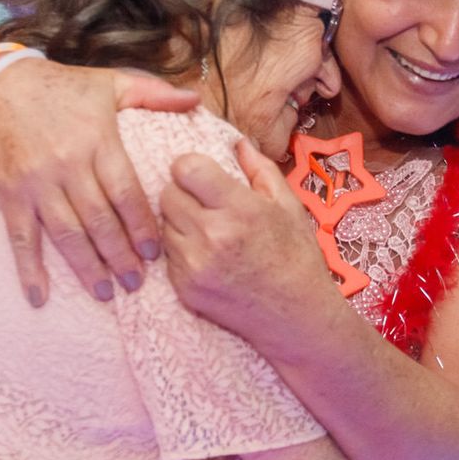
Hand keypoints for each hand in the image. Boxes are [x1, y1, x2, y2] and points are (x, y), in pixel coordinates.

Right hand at [0, 58, 199, 303]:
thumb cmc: (59, 87)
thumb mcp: (109, 83)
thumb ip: (154, 94)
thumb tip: (196, 99)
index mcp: (96, 140)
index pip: (125, 192)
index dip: (141, 225)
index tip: (155, 252)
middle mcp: (66, 164)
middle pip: (99, 220)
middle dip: (120, 255)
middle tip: (136, 283)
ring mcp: (35, 182)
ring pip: (66, 234)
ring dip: (86, 267)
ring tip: (105, 292)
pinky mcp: (8, 194)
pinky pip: (21, 238)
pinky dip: (29, 270)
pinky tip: (39, 297)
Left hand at [161, 139, 330, 344]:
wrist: (296, 317)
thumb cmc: (296, 257)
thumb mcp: (288, 206)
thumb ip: (260, 169)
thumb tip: (236, 142)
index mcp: (240, 209)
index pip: (184, 169)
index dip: (188, 166)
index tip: (199, 174)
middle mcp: (212, 236)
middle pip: (166, 194)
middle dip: (181, 193)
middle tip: (201, 202)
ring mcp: (194, 265)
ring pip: (162, 225)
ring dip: (177, 222)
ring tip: (205, 230)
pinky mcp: (184, 288)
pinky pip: (167, 256)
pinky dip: (180, 250)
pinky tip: (206, 256)